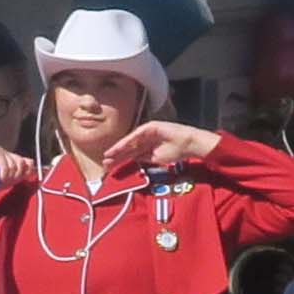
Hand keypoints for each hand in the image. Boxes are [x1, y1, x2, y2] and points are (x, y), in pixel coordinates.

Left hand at [102, 115, 222, 173]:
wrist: (188, 144)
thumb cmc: (177, 152)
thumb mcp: (156, 159)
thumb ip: (144, 159)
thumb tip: (132, 161)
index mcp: (147, 146)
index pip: (131, 153)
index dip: (121, 159)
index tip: (110, 167)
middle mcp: (145, 138)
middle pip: (128, 147)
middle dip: (117, 155)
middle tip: (105, 162)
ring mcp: (147, 132)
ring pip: (130, 141)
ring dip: (119, 149)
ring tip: (108, 155)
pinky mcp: (150, 127)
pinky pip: (136, 135)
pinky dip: (127, 142)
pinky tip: (119, 147)